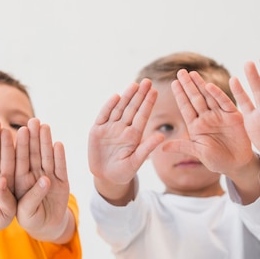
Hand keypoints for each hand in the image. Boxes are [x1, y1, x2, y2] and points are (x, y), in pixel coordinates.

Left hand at [15, 118, 71, 241]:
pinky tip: (58, 144)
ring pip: (46, 156)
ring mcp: (48, 176)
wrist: (46, 226)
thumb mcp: (26, 212)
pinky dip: (60, 157)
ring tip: (45, 126)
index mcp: (20, 180)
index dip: (19, 145)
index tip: (19, 130)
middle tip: (33, 120)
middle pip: (32, 153)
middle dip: (32, 137)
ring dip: (45, 141)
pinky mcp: (61, 181)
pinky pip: (60, 167)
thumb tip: (45, 180)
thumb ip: (32, 197)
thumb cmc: (31, 219)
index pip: (18, 160)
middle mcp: (33, 175)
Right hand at [88, 79, 160, 201]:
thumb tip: (162, 136)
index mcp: (134, 135)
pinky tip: (116, 97)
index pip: (142, 116)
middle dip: (139, 95)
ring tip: (134, 84)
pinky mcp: (97, 130)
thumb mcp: (135, 162)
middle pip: (132, 109)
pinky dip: (108, 106)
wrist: (105, 177)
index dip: (148, 103)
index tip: (155, 91)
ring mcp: (110, 128)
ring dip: (126, 97)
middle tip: (147, 81)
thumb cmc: (123, 172)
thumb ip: (147, 148)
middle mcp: (123, 128)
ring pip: (119, 109)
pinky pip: (103, 115)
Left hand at [166, 69, 254, 176]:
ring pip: (208, 97)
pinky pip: (224, 103)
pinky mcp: (233, 116)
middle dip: (188, 85)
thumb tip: (161, 147)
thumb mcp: (197, 152)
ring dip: (201, 85)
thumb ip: (182, 146)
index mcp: (196, 125)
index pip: (186, 107)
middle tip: (181, 71)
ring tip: (192, 73)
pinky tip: (209, 86)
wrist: (236, 164)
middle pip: (196, 98)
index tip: (173, 83)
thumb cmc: (216, 160)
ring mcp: (220, 115)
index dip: (180, 95)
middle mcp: (207, 118)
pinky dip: (218, 94)